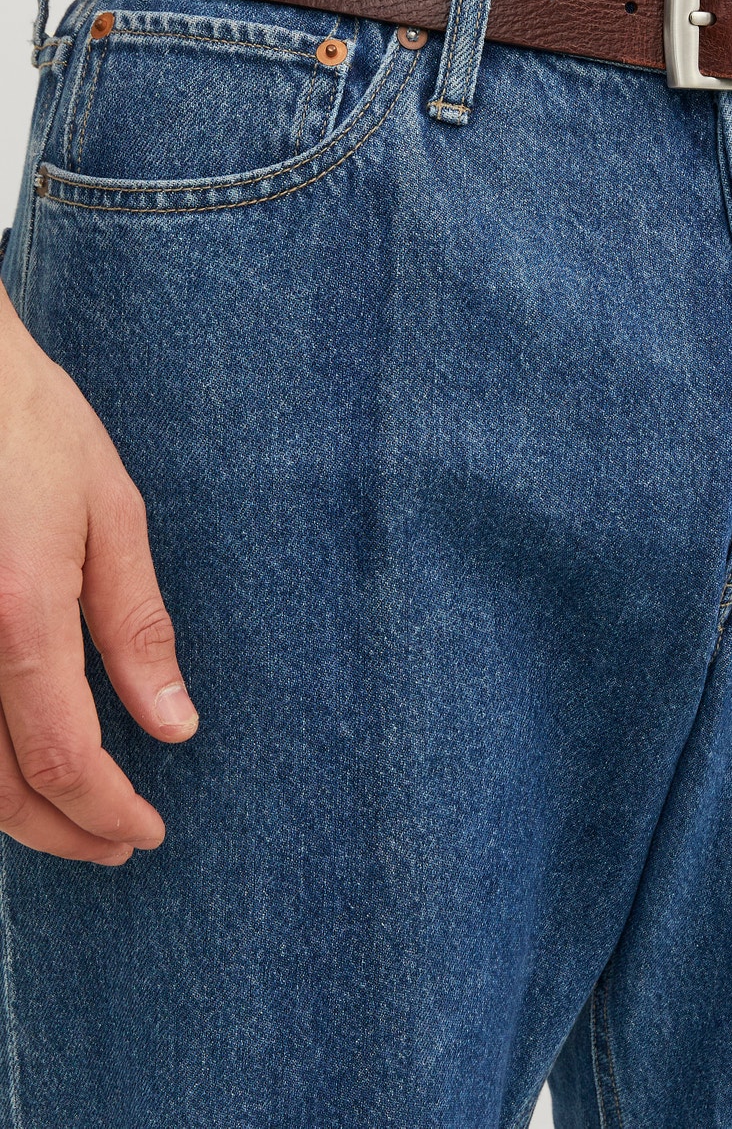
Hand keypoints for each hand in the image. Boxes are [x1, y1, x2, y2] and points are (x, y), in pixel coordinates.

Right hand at [0, 285, 196, 862]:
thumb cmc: (29, 427)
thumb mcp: (108, 512)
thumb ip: (137, 626)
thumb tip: (175, 726)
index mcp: (19, 613)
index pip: (63, 759)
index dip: (108, 812)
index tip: (148, 832)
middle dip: (61, 832)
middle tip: (118, 844)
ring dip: (13, 814)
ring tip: (73, 819)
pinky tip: (17, 763)